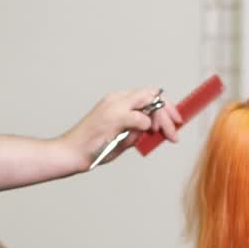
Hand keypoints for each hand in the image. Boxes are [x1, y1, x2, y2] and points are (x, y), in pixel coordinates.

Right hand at [62, 88, 183, 169]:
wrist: (71, 153)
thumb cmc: (94, 147)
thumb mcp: (122, 137)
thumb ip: (138, 130)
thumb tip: (157, 130)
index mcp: (118, 100)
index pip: (149, 95)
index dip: (165, 107)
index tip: (176, 120)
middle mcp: (117, 99)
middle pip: (153, 94)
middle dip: (169, 111)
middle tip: (175, 130)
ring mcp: (115, 106)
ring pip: (150, 101)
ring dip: (162, 120)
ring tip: (165, 135)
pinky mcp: (114, 117)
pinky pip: (140, 118)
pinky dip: (146, 126)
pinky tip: (144, 134)